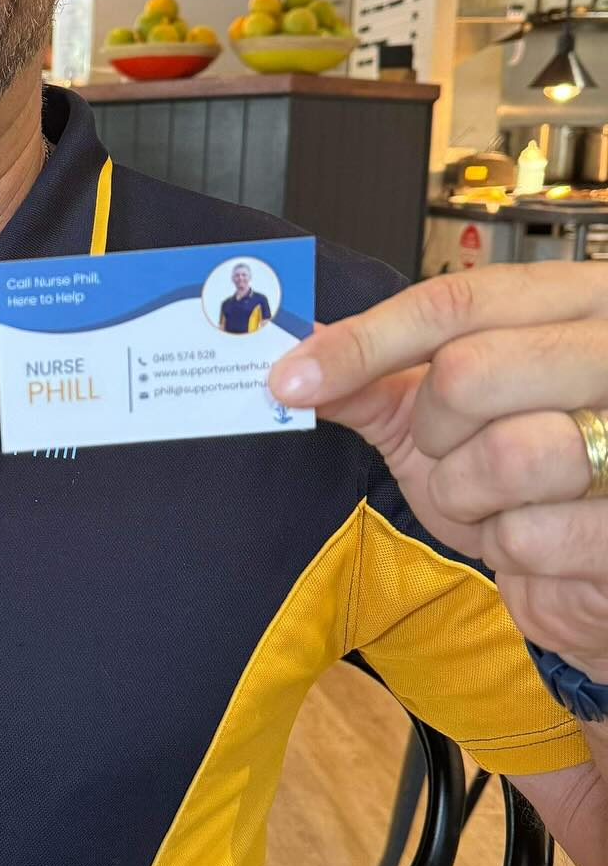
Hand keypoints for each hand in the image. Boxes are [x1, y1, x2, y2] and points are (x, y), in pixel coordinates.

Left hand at [270, 263, 607, 681]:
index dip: (361, 342)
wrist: (597, 563)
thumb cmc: (525, 475)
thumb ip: (372, 381)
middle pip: (469, 373)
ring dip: (468, 497)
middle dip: (434, 433)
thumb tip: (289, 358)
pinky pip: (534, 536)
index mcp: (578, 301)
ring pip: (507, 456)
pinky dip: (512, 551)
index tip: (289, 379)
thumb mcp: (442, 416)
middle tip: (447, 456)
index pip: (453, 301)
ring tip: (497, 503)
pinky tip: (543, 544)